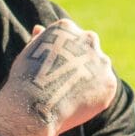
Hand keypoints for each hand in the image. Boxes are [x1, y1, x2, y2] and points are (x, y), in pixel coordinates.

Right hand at [0, 20, 118, 135]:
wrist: (35, 107)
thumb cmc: (25, 81)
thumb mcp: (28, 55)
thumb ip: (39, 40)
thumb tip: (39, 28)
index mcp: (66, 28)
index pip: (71, 38)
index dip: (62, 57)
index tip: (53, 71)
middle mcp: (88, 38)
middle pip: (89, 49)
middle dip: (82, 64)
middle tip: (66, 83)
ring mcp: (101, 60)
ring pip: (100, 70)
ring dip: (90, 81)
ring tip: (69, 98)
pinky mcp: (109, 83)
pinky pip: (104, 91)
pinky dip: (94, 99)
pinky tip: (76, 106)